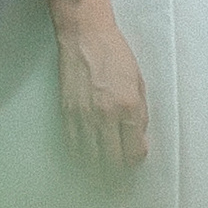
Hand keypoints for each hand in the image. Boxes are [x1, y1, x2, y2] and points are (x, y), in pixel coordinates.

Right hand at [54, 10, 148, 170]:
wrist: (85, 36)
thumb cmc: (115, 54)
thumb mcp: (138, 82)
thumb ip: (140, 113)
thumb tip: (138, 138)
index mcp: (128, 107)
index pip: (134, 151)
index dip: (135, 159)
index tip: (134, 157)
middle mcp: (106, 115)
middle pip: (112, 160)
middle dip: (118, 169)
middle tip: (119, 171)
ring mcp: (84, 115)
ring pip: (90, 157)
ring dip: (98, 166)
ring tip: (103, 168)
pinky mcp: (67, 112)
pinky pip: (72, 145)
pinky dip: (80, 154)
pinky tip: (85, 155)